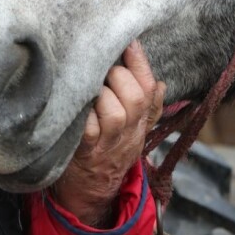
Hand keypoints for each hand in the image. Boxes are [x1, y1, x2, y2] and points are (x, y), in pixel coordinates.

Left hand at [50, 40, 164, 226]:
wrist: (91, 193)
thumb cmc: (108, 150)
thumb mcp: (132, 130)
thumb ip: (146, 106)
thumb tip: (160, 82)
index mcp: (140, 123)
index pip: (149, 89)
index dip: (140, 63)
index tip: (129, 41)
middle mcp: (128, 133)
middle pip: (136, 99)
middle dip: (119, 76)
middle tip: (100, 66)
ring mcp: (107, 144)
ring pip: (114, 114)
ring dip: (101, 94)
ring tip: (87, 84)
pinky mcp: (84, 152)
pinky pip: (88, 130)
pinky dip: (83, 115)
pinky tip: (74, 104)